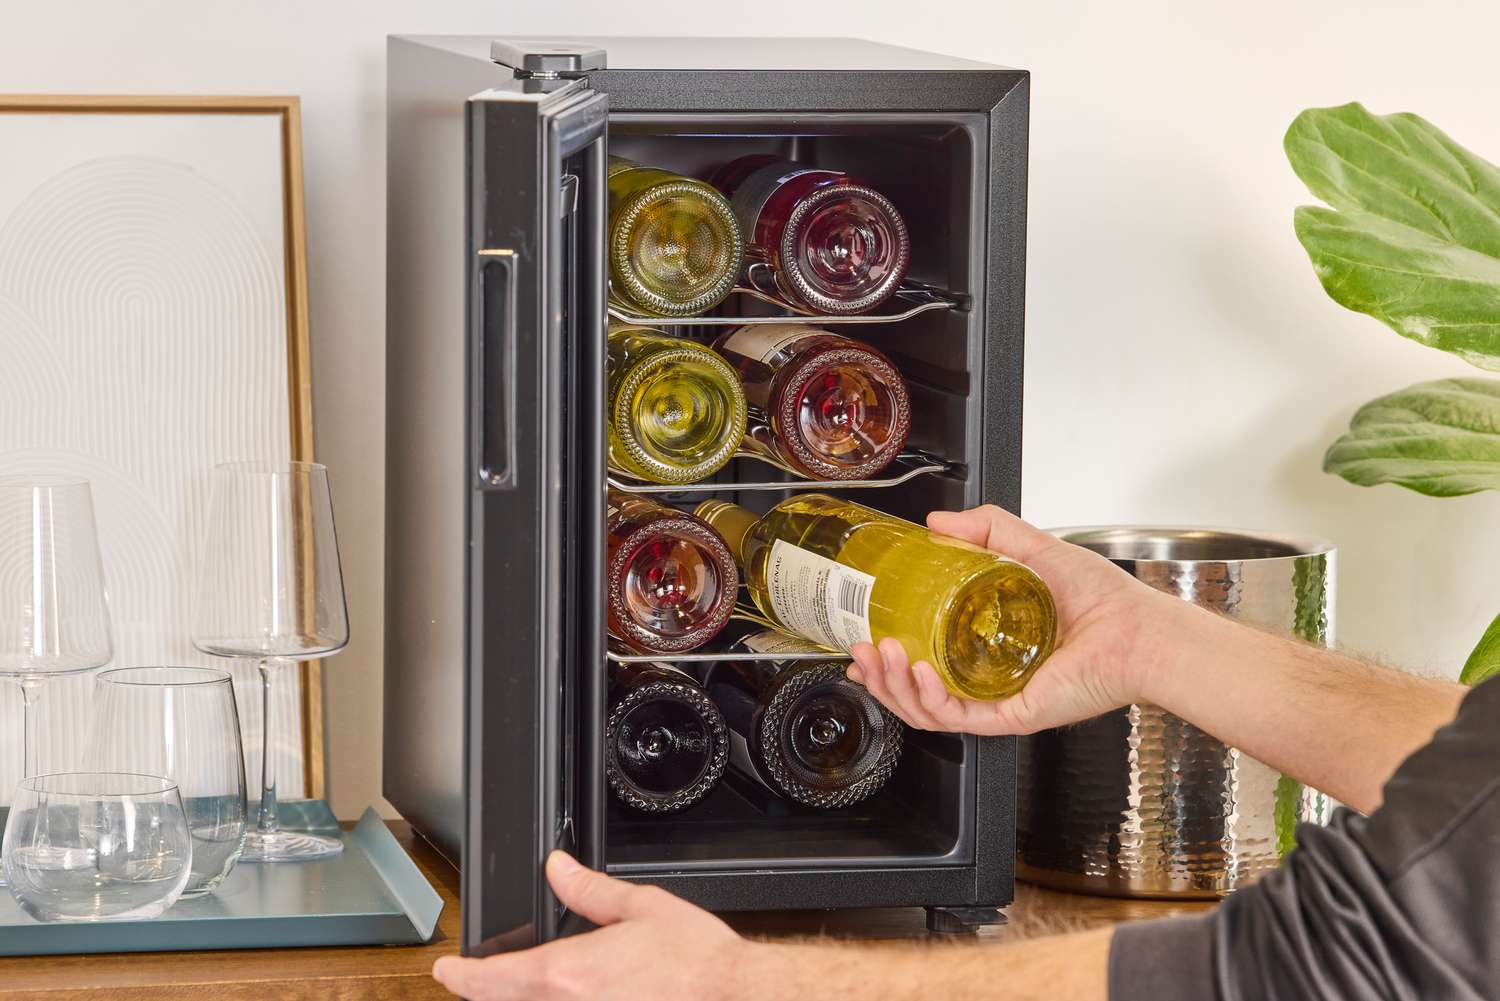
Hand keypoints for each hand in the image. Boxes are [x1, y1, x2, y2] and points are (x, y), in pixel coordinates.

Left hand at [433, 851, 746, 1000]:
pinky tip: (587, 995)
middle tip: (486, 979)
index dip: (460, 974)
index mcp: (567, 973)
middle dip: (492, 992)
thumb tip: (558, 868)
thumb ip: (590, 891)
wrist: (736, 996)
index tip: (444, 970)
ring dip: (527, 999)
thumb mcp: (640, 908)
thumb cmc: (696, 962)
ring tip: (533, 984)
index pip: (491, 979)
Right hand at [849, 505, 1180, 735]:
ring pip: (928, 710)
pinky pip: (959, 718)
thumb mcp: (1032, 547)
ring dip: (895, 687)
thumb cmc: (1101, 598)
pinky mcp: (1012, 716)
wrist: (1136, 629)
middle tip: (862, 651)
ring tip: (881, 657)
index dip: (887, 657)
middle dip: (879, 677)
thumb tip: (937, 523)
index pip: (924, 660)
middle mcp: (987, 678)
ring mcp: (997, 699)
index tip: (862, 642)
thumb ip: (986, 528)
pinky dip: (931, 700)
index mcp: (985, 647)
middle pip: (915, 691)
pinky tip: (918, 675)